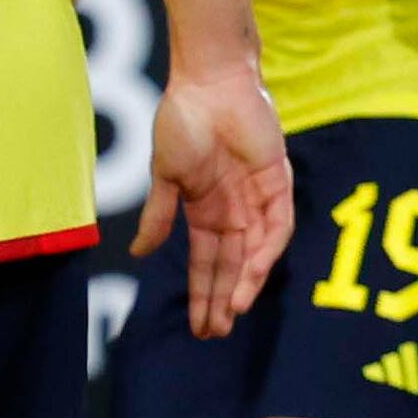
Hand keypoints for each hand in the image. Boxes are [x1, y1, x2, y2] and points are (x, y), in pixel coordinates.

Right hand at [137, 56, 292, 336]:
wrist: (210, 84)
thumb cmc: (181, 120)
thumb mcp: (164, 174)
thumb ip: (158, 215)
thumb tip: (140, 253)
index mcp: (204, 208)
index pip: (205, 261)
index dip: (201, 292)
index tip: (197, 325)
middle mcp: (233, 210)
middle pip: (230, 265)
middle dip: (222, 299)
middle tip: (214, 334)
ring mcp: (257, 198)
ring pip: (253, 253)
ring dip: (243, 284)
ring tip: (232, 314)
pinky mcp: (278, 183)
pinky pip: (277, 226)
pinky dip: (265, 252)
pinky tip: (251, 276)